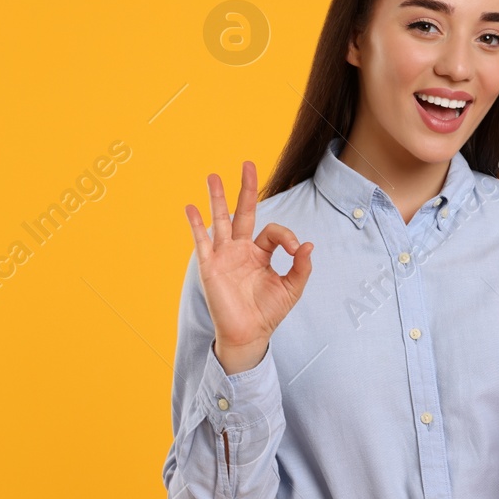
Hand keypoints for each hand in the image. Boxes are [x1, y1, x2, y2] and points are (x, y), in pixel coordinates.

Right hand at [184, 160, 312, 372]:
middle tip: (248, 164)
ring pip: (221, 220)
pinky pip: (202, 241)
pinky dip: (196, 224)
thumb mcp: (292, 288)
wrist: (248, 335)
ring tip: (213, 175)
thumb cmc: (268, 312)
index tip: (296, 249)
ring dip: (217, 197)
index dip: (287, 235)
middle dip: (246, 188)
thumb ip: (301, 267)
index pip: (273, 231)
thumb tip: (308, 244)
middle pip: (243, 212)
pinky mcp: (211, 266)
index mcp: (261, 253)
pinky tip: (190, 207)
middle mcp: (241, 249)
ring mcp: (224, 255)